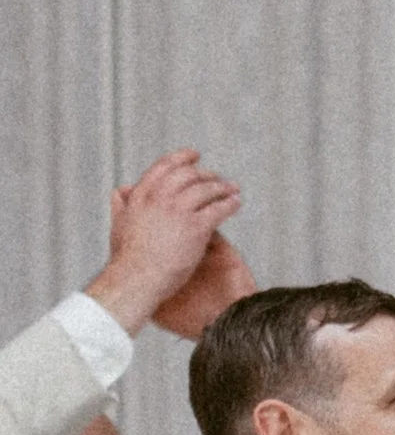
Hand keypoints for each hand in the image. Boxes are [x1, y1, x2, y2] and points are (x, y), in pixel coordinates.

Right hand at [85, 150, 244, 335]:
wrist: (137, 279)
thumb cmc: (128, 259)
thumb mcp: (118, 224)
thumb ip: (121, 205)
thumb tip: (120, 190)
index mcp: (141, 195)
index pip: (164, 167)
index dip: (182, 158)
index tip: (194, 155)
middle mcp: (159, 198)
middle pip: (189, 175)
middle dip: (206, 174)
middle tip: (217, 177)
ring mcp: (178, 211)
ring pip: (206, 189)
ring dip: (222, 187)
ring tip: (232, 189)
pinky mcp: (196, 227)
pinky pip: (218, 209)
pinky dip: (229, 203)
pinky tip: (236, 203)